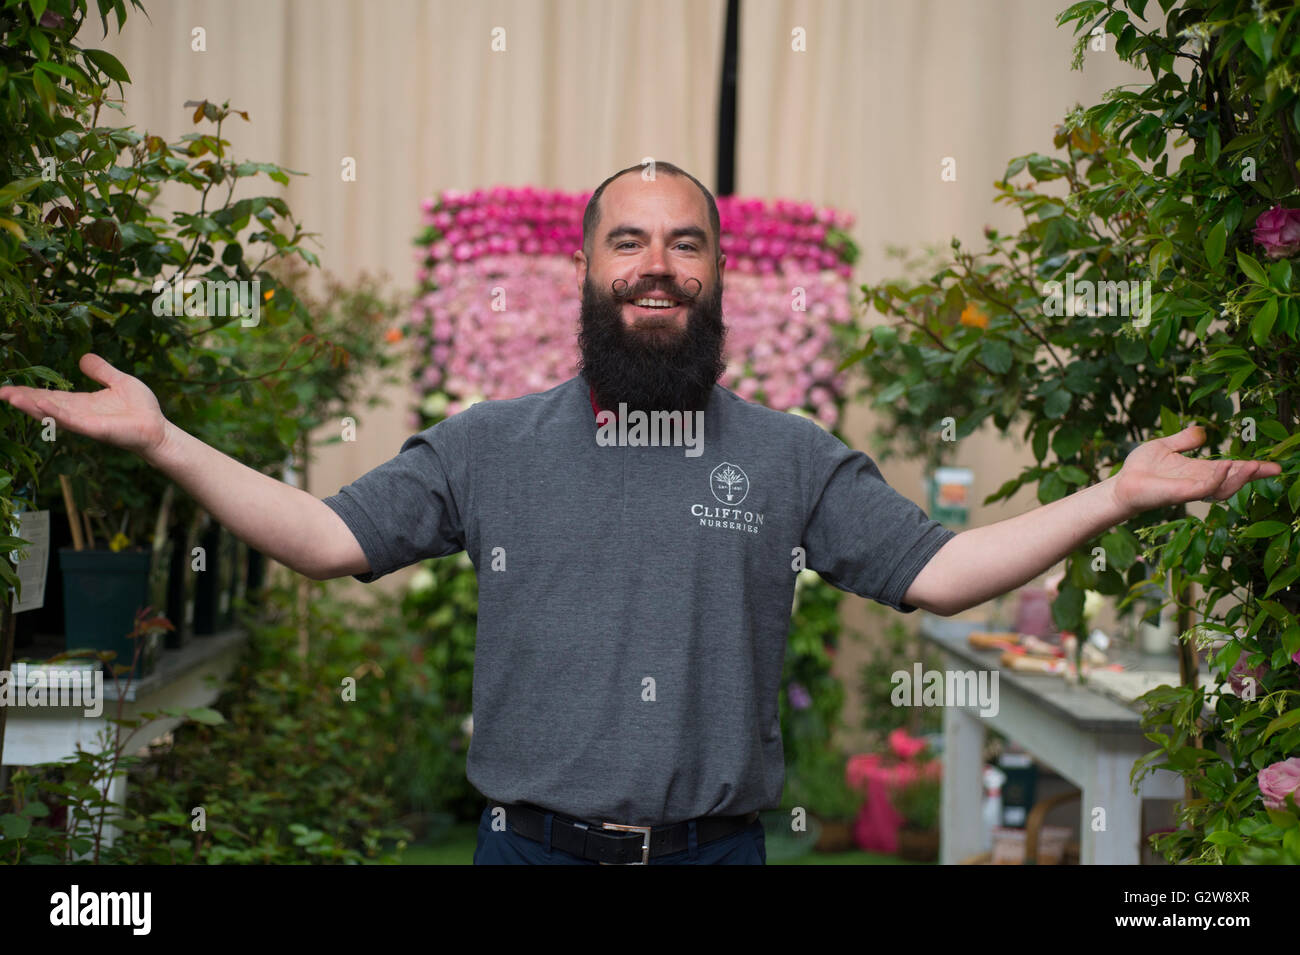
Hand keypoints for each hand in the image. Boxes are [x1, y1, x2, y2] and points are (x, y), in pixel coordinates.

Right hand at [0, 352, 168, 457]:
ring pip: (53, 413)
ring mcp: (85, 423)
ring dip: (32, 406)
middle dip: (22, 399)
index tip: (6, 387)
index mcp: (81, 403)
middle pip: (44, 405)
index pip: (49, 396)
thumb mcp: (118, 382)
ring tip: (11, 397)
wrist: (158, 429)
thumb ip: (101, 371)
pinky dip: (56, 413)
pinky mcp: (96, 429)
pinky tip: (41, 405)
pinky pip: (72, 420)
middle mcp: (78, 414)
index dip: (29, 392)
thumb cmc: (141, 409)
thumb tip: (84, 357)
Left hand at [1111, 424, 1282, 516]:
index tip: (1275, 466)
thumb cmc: (1140, 468)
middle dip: (1253, 475)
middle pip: (1233, 480)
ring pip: (1223, 488)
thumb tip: (1203, 431)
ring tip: (1253, 465)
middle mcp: (1198, 481)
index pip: (1231, 469)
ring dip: (1239, 478)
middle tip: (1272, 468)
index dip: (1252, 468)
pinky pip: (1203, 488)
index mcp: (1198, 470)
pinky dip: (1216, 479)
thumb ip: (1185, 439)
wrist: (1120, 483)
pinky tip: (1224, 466)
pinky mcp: (1179, 494)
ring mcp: (1190, 489)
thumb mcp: (1164, 446)